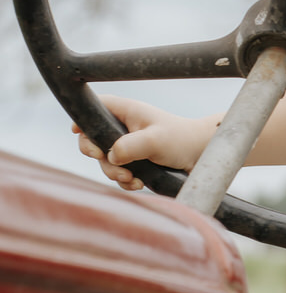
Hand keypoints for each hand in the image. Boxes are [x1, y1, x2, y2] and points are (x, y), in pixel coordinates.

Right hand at [72, 95, 217, 191]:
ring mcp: (128, 145)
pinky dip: (125, 181)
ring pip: (106, 161)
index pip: (95, 107)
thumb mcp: (155, 140)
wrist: (201, 156)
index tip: (78, 132)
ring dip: (115, 173)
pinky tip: (138, 184)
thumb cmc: (181, 140)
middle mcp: (123, 127)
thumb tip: (110, 156)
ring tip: (133, 179)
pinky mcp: (135, 161)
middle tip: (114, 166)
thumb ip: (131, 146)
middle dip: (100, 157)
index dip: (83, 119)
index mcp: (125, 111)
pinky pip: (119, 173)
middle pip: (93, 140)